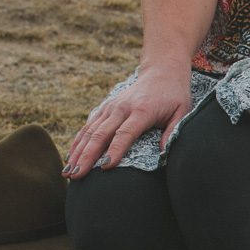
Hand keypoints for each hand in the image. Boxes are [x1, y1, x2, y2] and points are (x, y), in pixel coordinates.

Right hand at [64, 66, 190, 179]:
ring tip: (68, 172)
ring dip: (77, 152)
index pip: (125, 134)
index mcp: (141, 111)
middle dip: (86, 156)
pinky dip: (78, 142)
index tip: (105, 167)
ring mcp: (111, 107)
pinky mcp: (105, 108)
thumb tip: (162, 153)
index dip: (115, 151)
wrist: (162, 72)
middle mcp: (121, 108)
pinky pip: (88, 126)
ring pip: (90, 131)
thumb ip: (173, 131)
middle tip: (76, 176)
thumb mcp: (182, 112)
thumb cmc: (174, 96)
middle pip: (100, 134)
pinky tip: (70, 157)